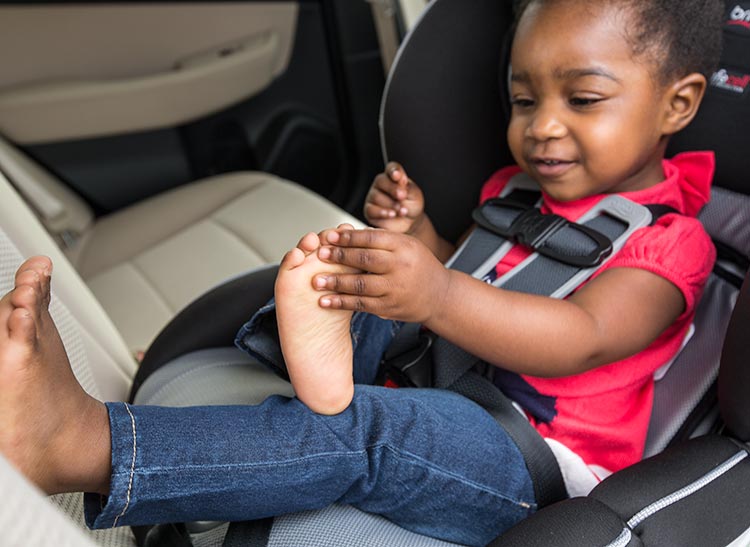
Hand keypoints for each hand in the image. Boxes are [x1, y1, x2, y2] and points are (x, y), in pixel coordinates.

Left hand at [315, 228, 452, 323]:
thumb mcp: (407, 245)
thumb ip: (381, 239)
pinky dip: (341, 303)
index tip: (329, 236)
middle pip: (364, 259)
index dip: (348, 237)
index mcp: (404, 246)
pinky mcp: (389, 307)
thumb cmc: (418, 266)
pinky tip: (325, 301)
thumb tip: (348, 231)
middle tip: (319, 254)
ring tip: (316, 281)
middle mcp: (400, 267)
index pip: (371, 238)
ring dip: (336, 283)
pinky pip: (361, 305)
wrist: (440, 295)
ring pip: (360, 284)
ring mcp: (395, 289)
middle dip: (339, 257)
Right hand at [364, 162, 425, 234]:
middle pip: (381, 181)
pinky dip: (382, 212)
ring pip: (376, 196)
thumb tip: (400, 182)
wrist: (409, 222)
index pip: (391, 168)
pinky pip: (372, 210)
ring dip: (391, 204)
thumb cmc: (411, 205)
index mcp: (393, 176)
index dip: (393, 170)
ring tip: (402, 210)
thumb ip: (409, 188)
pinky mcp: (370, 210)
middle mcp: (381, 184)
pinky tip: (392, 214)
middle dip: (392, 189)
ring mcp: (373, 196)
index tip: (397, 175)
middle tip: (402, 196)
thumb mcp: (415, 196)